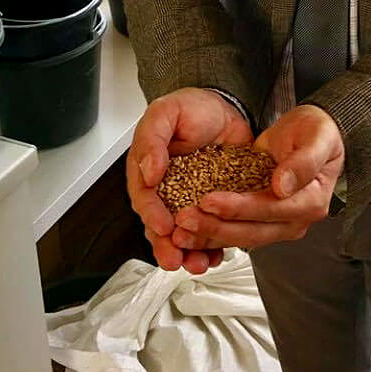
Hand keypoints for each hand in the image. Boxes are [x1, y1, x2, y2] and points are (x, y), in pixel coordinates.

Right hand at [126, 87, 252, 273]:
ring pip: (186, 233)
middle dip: (168, 246)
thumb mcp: (166, 113)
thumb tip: (148, 171)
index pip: (144, 199)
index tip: (163, 227)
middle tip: (176, 259)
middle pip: (161, 226)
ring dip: (190, 252)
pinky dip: (215, 245)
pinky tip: (220, 255)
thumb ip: (152, 139)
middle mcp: (166, 191)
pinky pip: (212, 228)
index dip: (152, 216)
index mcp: (148, 172)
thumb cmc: (192, 107)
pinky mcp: (215, 205)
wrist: (226, 107)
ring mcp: (190, 200)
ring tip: (200, 264)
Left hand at [171, 104, 344, 251]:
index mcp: (310, 202)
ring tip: (179, 229)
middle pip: (250, 231)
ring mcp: (276, 221)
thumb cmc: (319, 131)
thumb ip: (304, 161)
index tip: (208, 200)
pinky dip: (211, 229)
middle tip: (184, 219)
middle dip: (214, 227)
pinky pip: (234, 227)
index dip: (237, 207)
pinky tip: (188, 228)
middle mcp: (293, 219)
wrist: (314, 131)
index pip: (269, 210)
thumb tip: (282, 185)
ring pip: (239, 235)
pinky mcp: (261, 216)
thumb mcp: (318, 138)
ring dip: (208, 234)